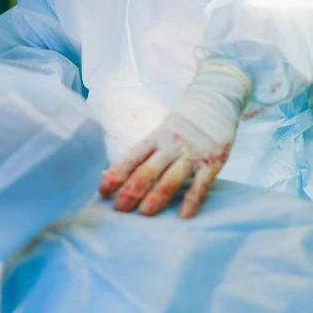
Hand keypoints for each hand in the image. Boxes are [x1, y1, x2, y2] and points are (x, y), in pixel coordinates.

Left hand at [99, 113, 231, 217]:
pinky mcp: (212, 161)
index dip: (116, 174)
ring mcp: (191, 154)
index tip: (102, 191)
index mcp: (154, 138)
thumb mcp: (160, 134)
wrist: (214, 101)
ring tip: (145, 214)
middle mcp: (170, 145)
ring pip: (171, 178)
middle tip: (119, 209)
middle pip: (148, 170)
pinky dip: (192, 200)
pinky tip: (184, 216)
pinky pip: (201, 184)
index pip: (131, 157)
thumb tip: (115, 174)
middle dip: (132, 190)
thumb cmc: (181, 126)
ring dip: (157, 196)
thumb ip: (145, 154)